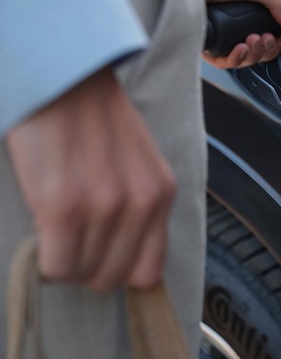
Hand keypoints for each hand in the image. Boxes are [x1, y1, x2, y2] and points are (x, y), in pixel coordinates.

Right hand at [6, 68, 175, 290]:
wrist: (63, 81)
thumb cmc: (95, 121)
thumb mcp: (139, 163)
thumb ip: (140, 205)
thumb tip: (124, 256)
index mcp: (162, 193)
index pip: (149, 271)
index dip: (118, 271)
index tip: (98, 256)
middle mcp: (141, 203)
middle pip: (111, 278)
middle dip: (86, 269)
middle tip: (68, 241)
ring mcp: (104, 206)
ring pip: (80, 274)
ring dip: (63, 261)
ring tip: (54, 229)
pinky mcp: (64, 206)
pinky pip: (56, 266)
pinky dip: (44, 260)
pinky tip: (40, 231)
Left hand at [198, 0, 280, 68]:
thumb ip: (279, 2)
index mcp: (246, 15)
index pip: (266, 38)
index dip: (276, 42)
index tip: (280, 38)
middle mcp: (234, 29)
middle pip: (258, 52)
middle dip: (267, 49)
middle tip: (266, 38)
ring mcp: (220, 39)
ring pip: (244, 60)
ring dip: (254, 54)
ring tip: (253, 40)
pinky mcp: (206, 47)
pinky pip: (224, 64)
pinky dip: (237, 60)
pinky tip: (241, 48)